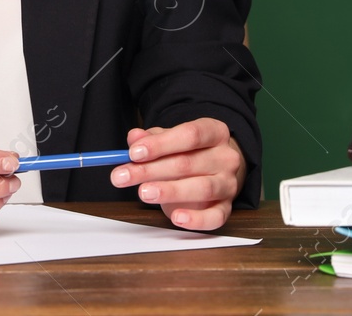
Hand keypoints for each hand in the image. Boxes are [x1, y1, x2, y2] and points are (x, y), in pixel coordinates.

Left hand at [111, 118, 245, 230]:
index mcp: (215, 132)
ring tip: (144, 192)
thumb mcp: (172, 139)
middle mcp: (226, 157)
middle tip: (122, 176)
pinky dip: (196, 219)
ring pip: (201, 188)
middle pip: (188, 163)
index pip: (190, 135)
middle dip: (150, 170)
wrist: (219, 170)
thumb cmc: (192, 152)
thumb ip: (153, 138)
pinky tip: (176, 217)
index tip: (134, 153)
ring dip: (169, 191)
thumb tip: (134, 138)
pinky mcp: (227, 208)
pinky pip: (215, 217)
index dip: (160, 144)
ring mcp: (229, 183)